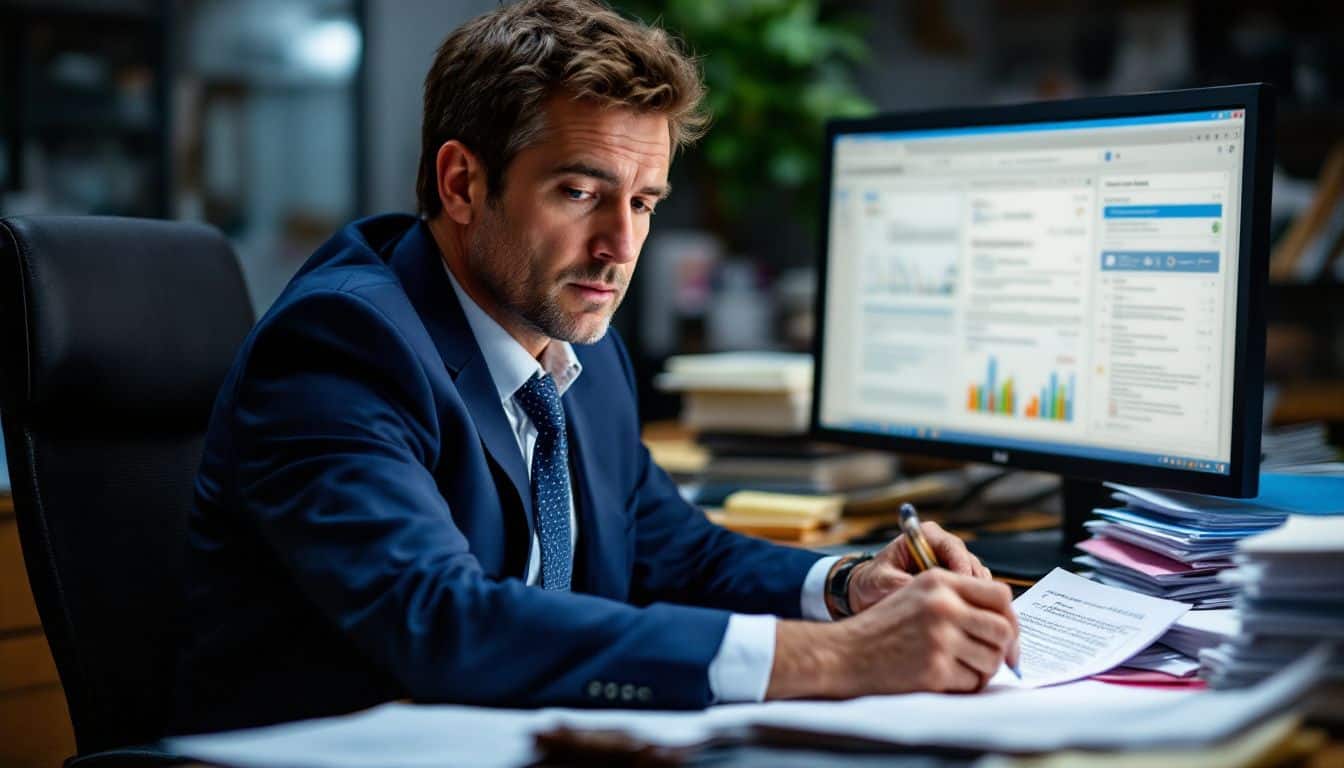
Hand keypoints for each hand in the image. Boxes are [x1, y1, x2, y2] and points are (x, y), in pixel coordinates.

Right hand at [768, 569, 1020, 699]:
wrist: (845, 652)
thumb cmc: (881, 628)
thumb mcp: (916, 594)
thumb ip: (956, 598)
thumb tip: (1003, 622)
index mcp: (939, 582)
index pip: (999, 594)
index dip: (1009, 617)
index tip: (1007, 634)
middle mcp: (943, 605)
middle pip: (1003, 629)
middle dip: (1004, 650)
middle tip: (994, 660)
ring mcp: (940, 638)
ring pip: (991, 659)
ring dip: (983, 670)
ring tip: (961, 669)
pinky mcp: (935, 669)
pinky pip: (972, 682)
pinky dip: (964, 685)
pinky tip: (944, 679)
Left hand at [842, 521, 991, 614]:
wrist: (871, 593)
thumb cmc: (873, 582)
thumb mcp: (882, 581)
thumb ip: (902, 583)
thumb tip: (922, 592)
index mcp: (926, 535)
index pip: (953, 548)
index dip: (961, 569)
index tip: (960, 591)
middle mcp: (944, 546)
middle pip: (970, 562)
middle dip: (972, 587)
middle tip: (970, 609)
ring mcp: (953, 563)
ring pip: (976, 578)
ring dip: (974, 597)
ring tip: (967, 618)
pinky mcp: (957, 581)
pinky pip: (974, 591)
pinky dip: (973, 604)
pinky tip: (965, 620)